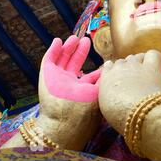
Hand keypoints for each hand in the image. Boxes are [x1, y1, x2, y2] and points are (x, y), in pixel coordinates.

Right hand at [36, 36, 101, 150]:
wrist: (64, 122)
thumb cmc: (85, 111)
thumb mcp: (99, 93)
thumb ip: (104, 80)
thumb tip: (113, 68)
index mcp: (81, 90)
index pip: (87, 74)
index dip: (96, 68)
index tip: (101, 60)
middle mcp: (68, 84)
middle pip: (74, 63)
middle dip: (80, 52)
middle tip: (86, 40)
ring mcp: (56, 79)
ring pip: (62, 59)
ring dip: (68, 48)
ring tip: (74, 37)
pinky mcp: (46, 75)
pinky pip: (49, 59)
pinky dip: (53, 50)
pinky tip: (58, 41)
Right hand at [98, 50, 160, 133]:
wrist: (138, 116)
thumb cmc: (124, 119)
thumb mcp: (110, 111)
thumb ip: (113, 99)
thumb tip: (122, 96)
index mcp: (106, 81)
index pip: (109, 66)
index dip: (118, 70)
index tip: (124, 77)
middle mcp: (119, 69)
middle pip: (125, 61)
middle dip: (132, 67)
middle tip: (141, 80)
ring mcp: (134, 65)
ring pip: (138, 57)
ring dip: (145, 64)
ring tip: (154, 76)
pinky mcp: (150, 65)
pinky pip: (155, 55)